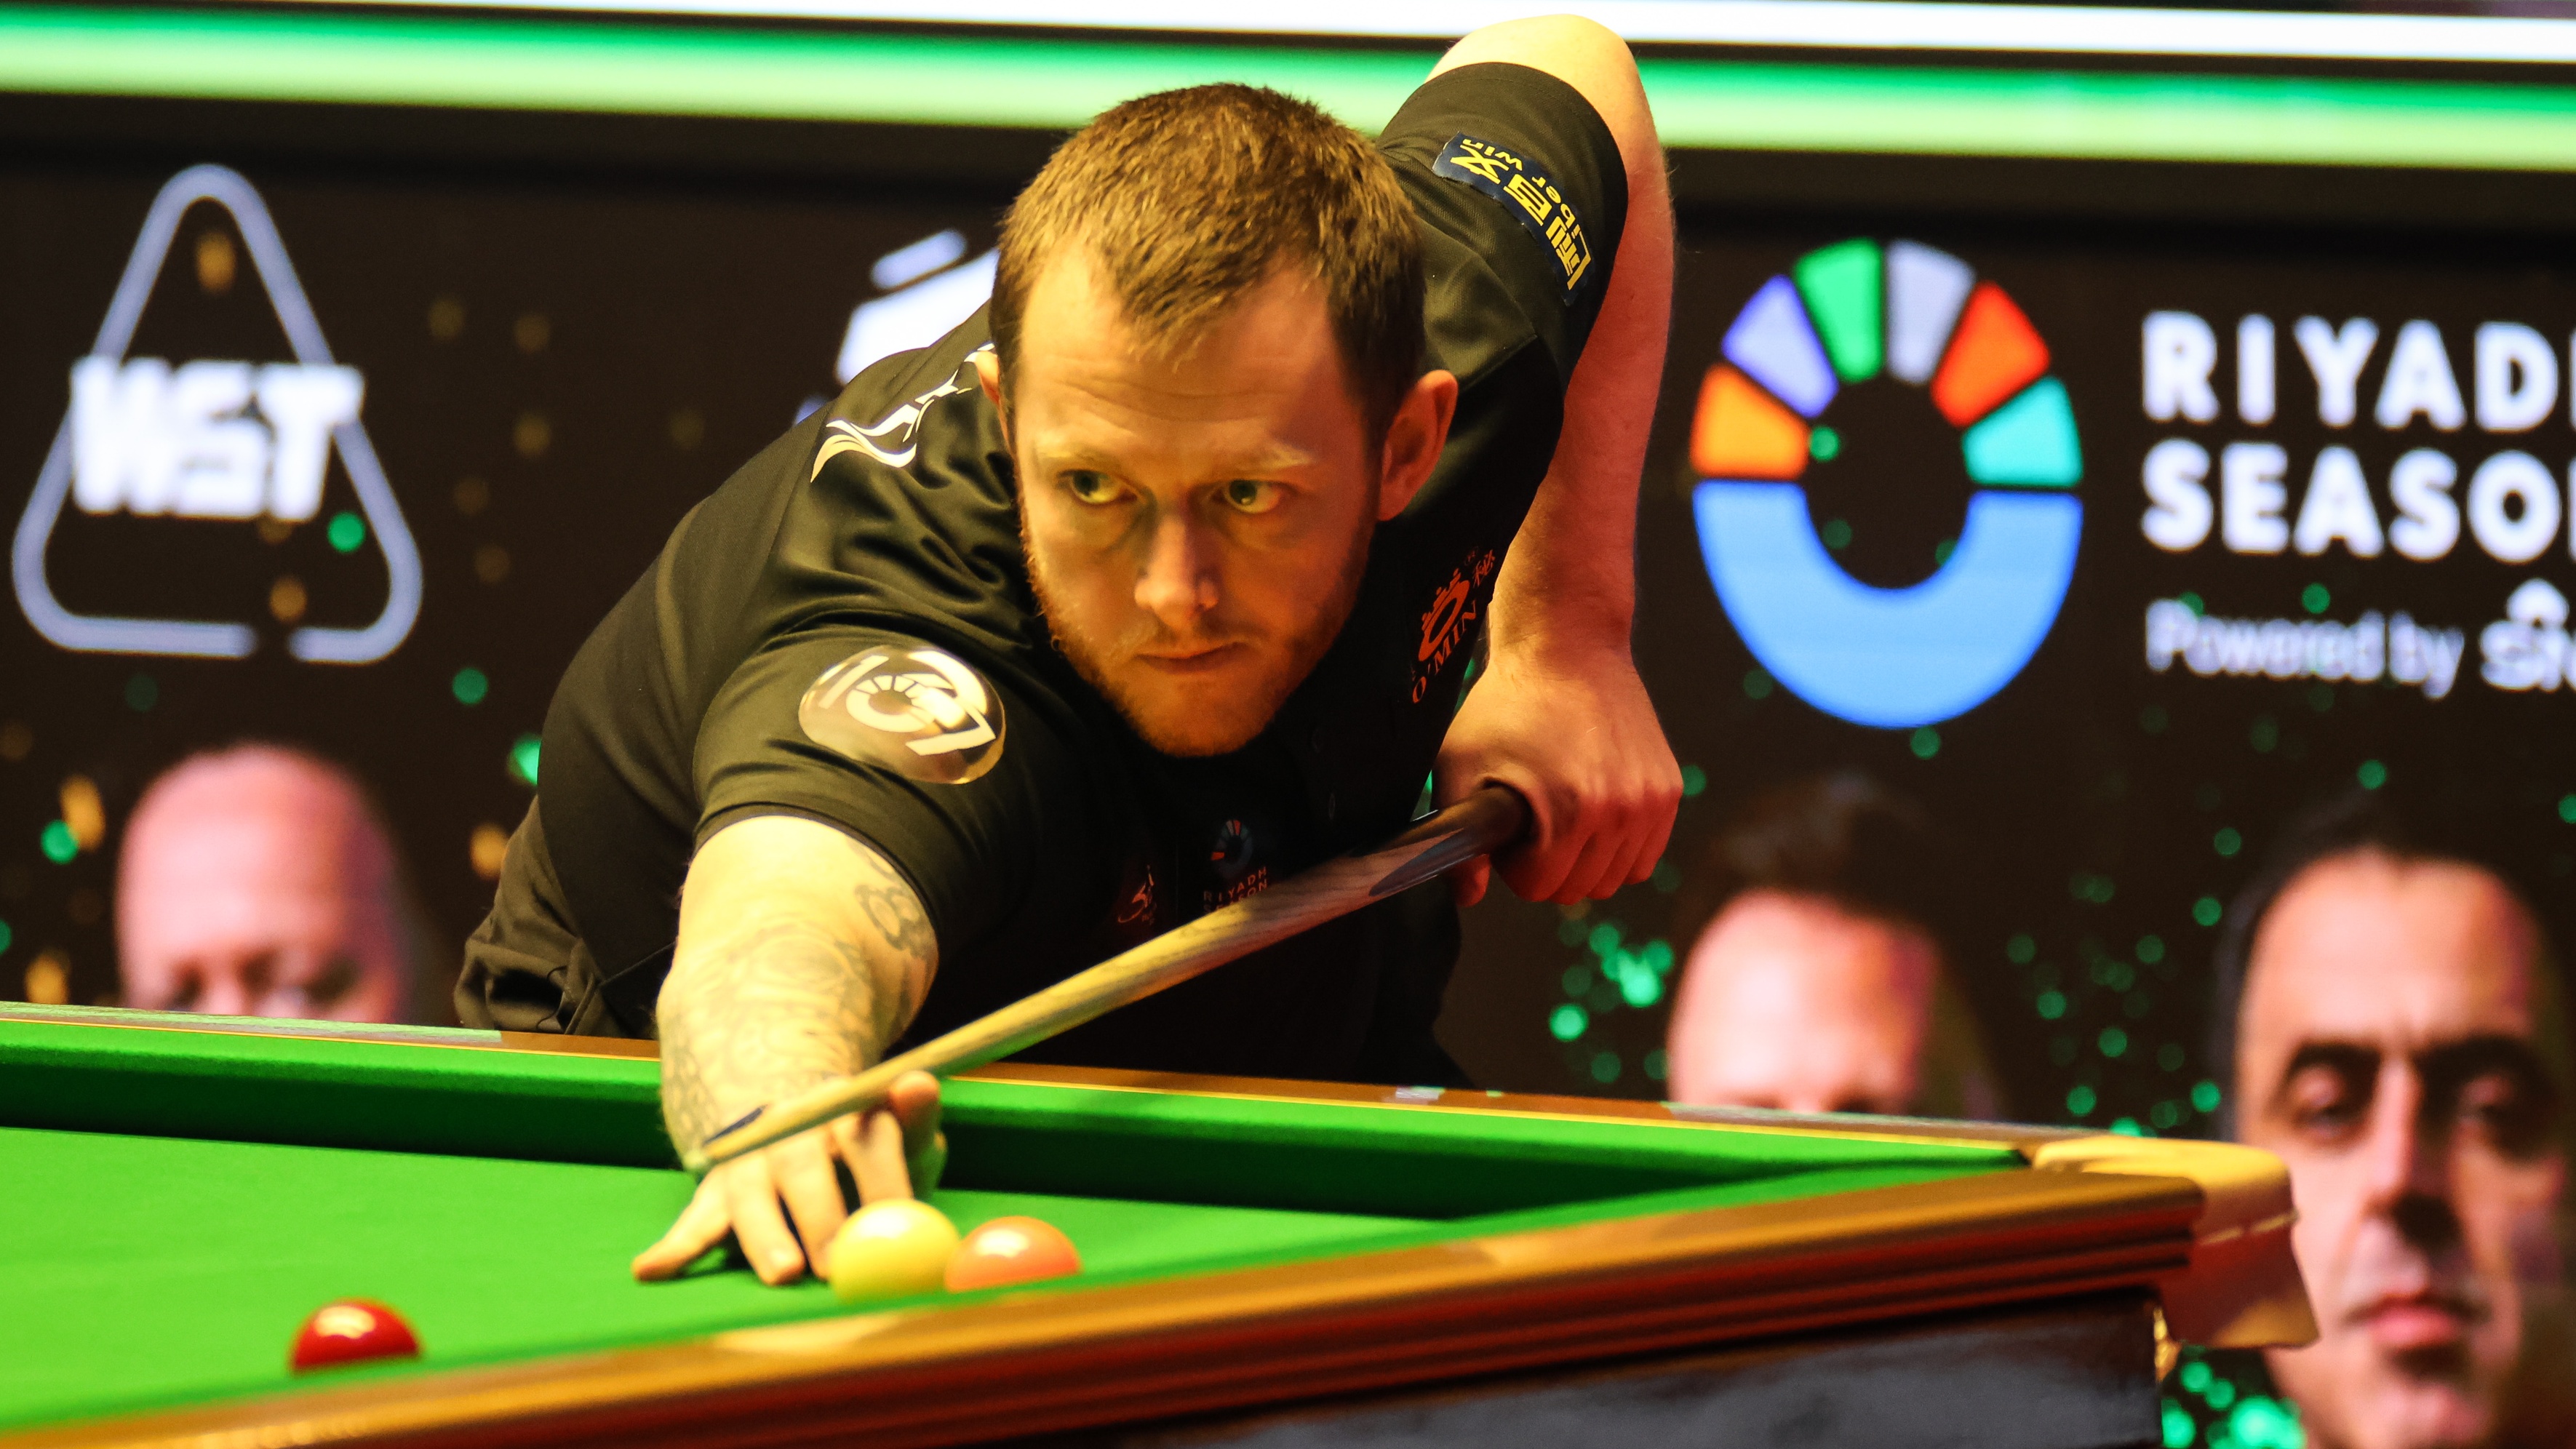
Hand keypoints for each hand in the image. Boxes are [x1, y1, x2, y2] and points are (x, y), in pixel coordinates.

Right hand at [632, 1071, 945, 1284]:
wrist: (793, 1113)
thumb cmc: (861, 1142)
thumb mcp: (895, 1128)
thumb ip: (913, 1115)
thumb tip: (919, 1080)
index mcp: (840, 1108)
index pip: (864, 1139)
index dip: (881, 1179)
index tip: (897, 1220)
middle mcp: (789, 1129)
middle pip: (801, 1166)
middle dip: (820, 1214)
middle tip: (837, 1264)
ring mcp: (748, 1160)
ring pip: (751, 1196)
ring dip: (765, 1235)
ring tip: (783, 1273)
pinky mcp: (717, 1192)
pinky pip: (695, 1220)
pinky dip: (674, 1246)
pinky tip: (650, 1269)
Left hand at [1433, 643, 1679, 906]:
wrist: (1568, 646)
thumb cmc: (1508, 703)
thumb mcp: (1459, 765)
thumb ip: (1457, 839)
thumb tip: (1469, 896)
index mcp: (1570, 811)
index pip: (1540, 887)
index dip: (1513, 862)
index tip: (1509, 828)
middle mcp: (1620, 811)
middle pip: (1578, 889)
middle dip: (1548, 865)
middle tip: (1533, 818)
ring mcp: (1650, 801)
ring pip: (1615, 879)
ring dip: (1585, 861)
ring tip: (1563, 814)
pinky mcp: (1668, 790)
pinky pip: (1645, 855)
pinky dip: (1618, 848)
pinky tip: (1593, 813)